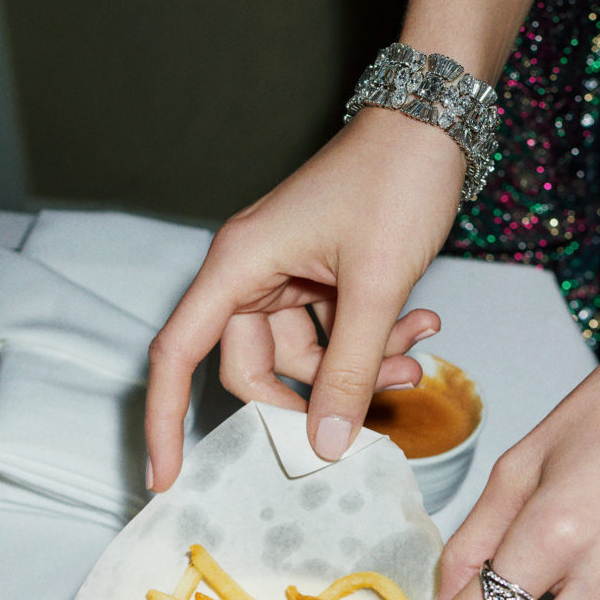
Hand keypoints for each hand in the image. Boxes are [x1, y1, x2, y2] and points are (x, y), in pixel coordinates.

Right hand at [145, 107, 464, 489]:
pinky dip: (374, 342)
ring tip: (416, 352)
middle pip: (255, 368)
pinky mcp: (322, 278)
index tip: (167, 476)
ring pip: (306, 357)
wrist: (434, 123)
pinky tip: (421, 327)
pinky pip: (334, 334)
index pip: (178, 354)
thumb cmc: (395, 180)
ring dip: (361, 366)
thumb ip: (351, 370)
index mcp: (240, 265)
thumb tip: (326, 446)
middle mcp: (253, 273)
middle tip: (373, 403)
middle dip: (316, 395)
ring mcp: (288, 277)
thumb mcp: (375, 286)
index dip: (164, 418)